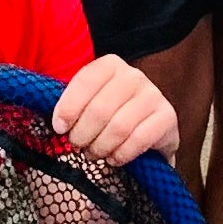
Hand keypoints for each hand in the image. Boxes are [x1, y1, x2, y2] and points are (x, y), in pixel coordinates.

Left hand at [52, 54, 179, 162]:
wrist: (141, 131)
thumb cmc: (105, 117)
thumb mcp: (85, 104)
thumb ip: (69, 107)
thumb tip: (55, 123)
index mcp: (110, 65)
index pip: (85, 80)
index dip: (69, 107)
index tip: (59, 128)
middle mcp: (134, 75)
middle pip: (100, 110)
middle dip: (82, 135)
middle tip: (77, 146)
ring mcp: (154, 95)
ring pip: (118, 127)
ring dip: (100, 147)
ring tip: (95, 153)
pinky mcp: (168, 117)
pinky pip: (139, 140)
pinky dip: (121, 155)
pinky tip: (114, 158)